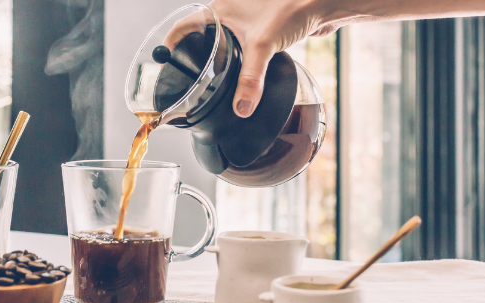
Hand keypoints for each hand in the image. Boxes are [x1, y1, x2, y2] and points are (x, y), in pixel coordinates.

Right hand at [165, 0, 334, 117]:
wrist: (320, 2)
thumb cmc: (290, 7)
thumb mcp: (262, 47)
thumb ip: (250, 81)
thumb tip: (240, 109)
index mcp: (218, 10)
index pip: (184, 27)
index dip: (171, 44)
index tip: (164, 63)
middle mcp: (229, 13)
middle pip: (201, 37)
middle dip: (194, 57)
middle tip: (189, 79)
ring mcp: (245, 21)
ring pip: (222, 43)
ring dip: (216, 60)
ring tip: (211, 81)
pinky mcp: (261, 29)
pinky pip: (241, 46)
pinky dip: (237, 60)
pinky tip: (240, 74)